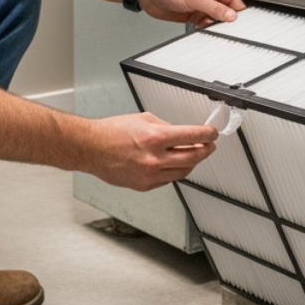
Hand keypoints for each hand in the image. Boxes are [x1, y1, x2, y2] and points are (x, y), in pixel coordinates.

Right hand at [83, 112, 218, 191]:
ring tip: (194, 154)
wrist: (92, 148)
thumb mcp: (143, 119)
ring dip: (192, 162)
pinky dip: (175, 171)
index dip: (207, 134)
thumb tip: (182, 133)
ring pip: (183, 172)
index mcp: (155, 138)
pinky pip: (168, 180)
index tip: (212, 133)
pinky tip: (174, 164)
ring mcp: (150, 175)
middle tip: (209, 145)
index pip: (192, 136)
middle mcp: (154, 158)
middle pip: (193, 157)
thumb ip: (165, 126)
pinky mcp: (145, 185)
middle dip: (206, 150)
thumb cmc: (112, 132)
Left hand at [138, 0, 244, 26]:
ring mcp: (201, 4)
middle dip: (227, 17)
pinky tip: (205, 28)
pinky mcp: (194, 14)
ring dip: (217, 23)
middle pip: (225, 8)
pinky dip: (208, 27)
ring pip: (216, 17)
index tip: (240, 20)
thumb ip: (214, 7)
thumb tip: (230, 15)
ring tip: (215, 27)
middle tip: (229, 27)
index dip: (237, 9)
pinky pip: (206, 23)